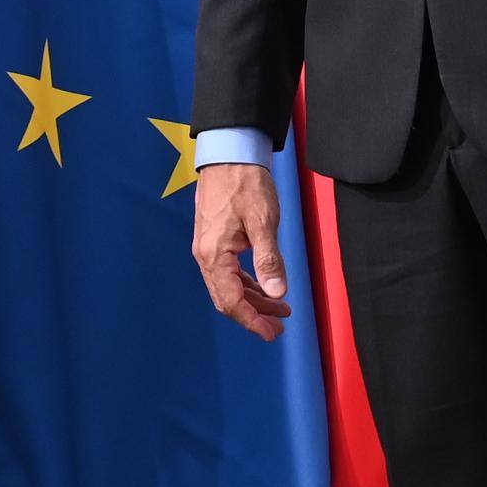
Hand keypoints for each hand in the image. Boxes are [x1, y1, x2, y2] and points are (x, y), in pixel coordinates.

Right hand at [191, 161, 290, 340]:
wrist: (229, 153)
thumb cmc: (245, 183)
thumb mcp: (263, 223)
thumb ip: (269, 261)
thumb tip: (276, 292)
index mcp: (214, 255)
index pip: (232, 301)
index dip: (253, 321)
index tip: (272, 333)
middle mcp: (206, 255)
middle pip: (228, 298)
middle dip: (255, 314)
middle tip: (280, 325)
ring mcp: (209, 247)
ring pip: (230, 286)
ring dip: (254, 300)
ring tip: (280, 307)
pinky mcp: (215, 240)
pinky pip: (229, 272)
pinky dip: (248, 283)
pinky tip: (265, 286)